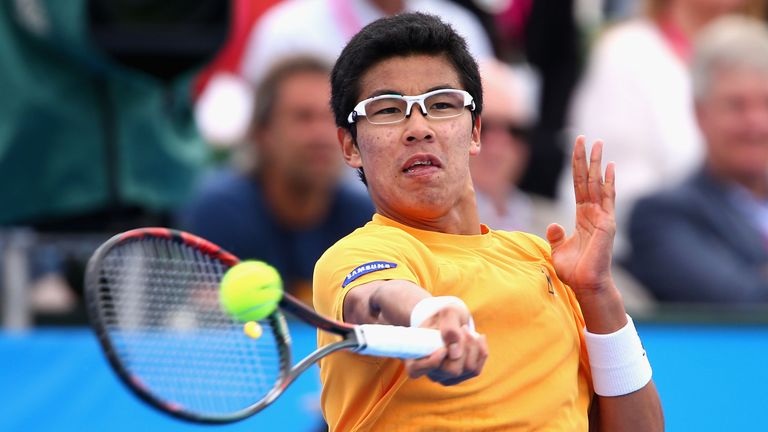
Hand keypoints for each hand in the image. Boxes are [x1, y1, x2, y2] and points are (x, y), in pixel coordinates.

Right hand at [404, 305, 487, 385]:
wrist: (448, 320)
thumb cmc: (442, 316)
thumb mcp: (446, 314)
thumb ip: (449, 328)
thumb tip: (455, 353)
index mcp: (414, 358)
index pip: (417, 370)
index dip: (432, 361)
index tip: (443, 348)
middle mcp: (430, 372)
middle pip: (452, 370)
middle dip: (463, 347)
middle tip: (463, 328)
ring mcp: (446, 377)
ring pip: (468, 369)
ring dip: (473, 347)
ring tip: (468, 330)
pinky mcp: (461, 377)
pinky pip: (477, 370)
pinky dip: (481, 352)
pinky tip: (478, 338)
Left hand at [546, 136, 615, 296]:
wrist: (585, 285)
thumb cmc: (574, 271)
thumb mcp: (558, 250)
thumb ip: (556, 236)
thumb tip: (553, 225)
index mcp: (582, 217)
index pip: (578, 186)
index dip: (576, 167)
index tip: (576, 148)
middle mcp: (594, 213)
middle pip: (588, 180)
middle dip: (585, 158)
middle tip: (584, 138)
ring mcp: (602, 217)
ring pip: (597, 184)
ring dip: (597, 164)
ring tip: (597, 143)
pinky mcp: (606, 224)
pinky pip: (607, 199)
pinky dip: (608, 183)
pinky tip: (609, 167)